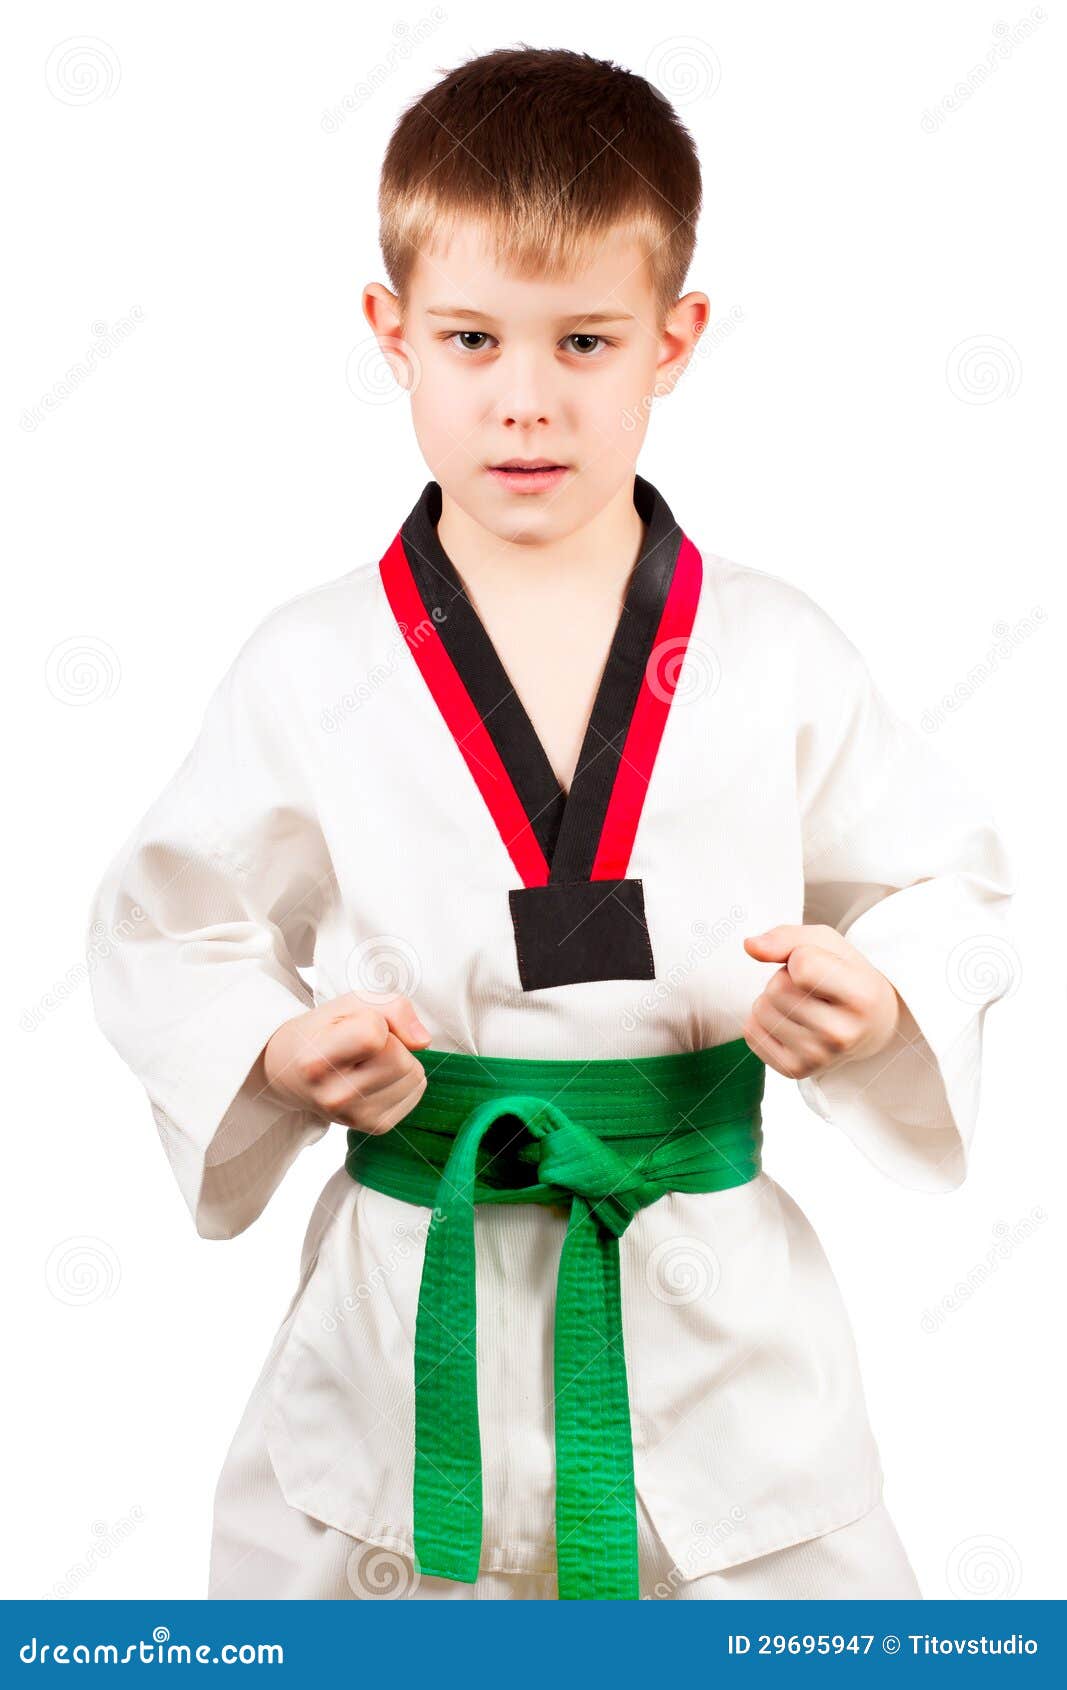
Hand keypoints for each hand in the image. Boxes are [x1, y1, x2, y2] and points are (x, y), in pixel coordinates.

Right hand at [258, 992, 431, 1134]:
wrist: (293, 1073)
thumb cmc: (324, 1031)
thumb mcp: (350, 1003)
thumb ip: (392, 1007)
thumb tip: (422, 1042)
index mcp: (316, 1062)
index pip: (374, 1034)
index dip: (373, 1020)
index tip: (350, 1026)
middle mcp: (334, 1097)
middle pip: (400, 1058)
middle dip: (392, 1042)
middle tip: (361, 1045)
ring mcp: (355, 1117)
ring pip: (414, 1075)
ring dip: (400, 1060)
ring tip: (367, 1061)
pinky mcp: (375, 1126)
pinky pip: (416, 1092)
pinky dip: (403, 1079)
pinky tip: (375, 1077)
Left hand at [741, 924, 906, 1079]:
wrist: (867, 1024)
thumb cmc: (842, 974)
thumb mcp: (826, 944)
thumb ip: (787, 937)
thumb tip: (750, 946)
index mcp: (862, 998)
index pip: (802, 965)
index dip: (801, 956)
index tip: (822, 965)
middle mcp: (843, 1034)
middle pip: (776, 989)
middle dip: (784, 978)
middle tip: (810, 988)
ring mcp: (818, 1058)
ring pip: (760, 1009)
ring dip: (773, 999)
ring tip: (802, 1004)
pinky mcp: (795, 1071)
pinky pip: (750, 1032)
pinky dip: (762, 1021)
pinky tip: (790, 1023)